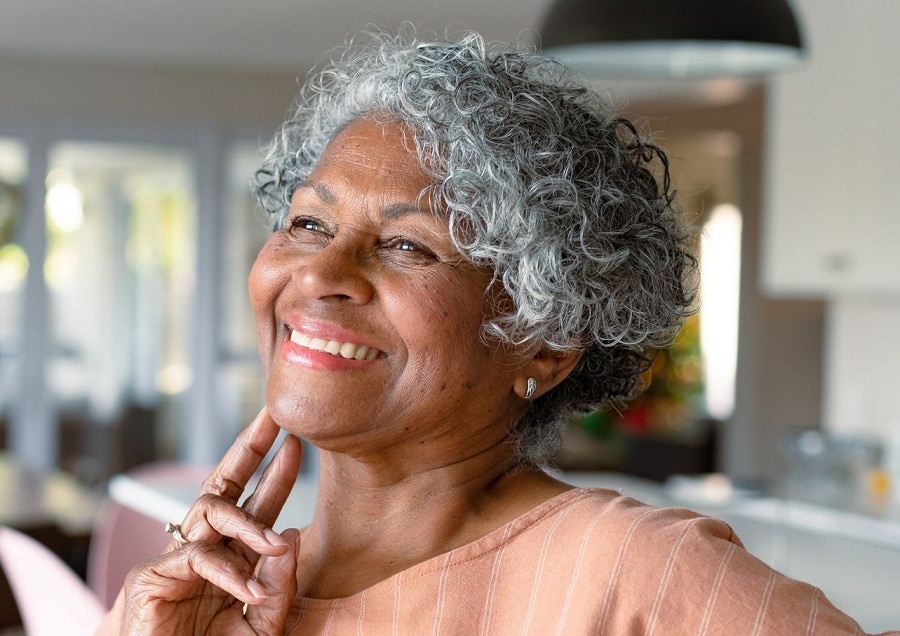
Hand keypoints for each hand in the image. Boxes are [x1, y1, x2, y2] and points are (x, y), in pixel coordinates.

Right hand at [118, 408, 302, 633]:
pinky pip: (199, 556)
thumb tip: (294, 533)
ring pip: (212, 510)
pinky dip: (230, 574)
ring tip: (275, 543)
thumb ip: (280, 586)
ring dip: (250, 522)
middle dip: (249, 449)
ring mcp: (175, 559)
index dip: (272, 472)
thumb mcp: (261, 625)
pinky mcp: (151, 578)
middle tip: (274, 419)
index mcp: (228, 557)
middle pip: (224, 485)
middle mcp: (202, 549)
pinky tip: (251, 594)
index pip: (251, 503)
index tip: (295, 442)